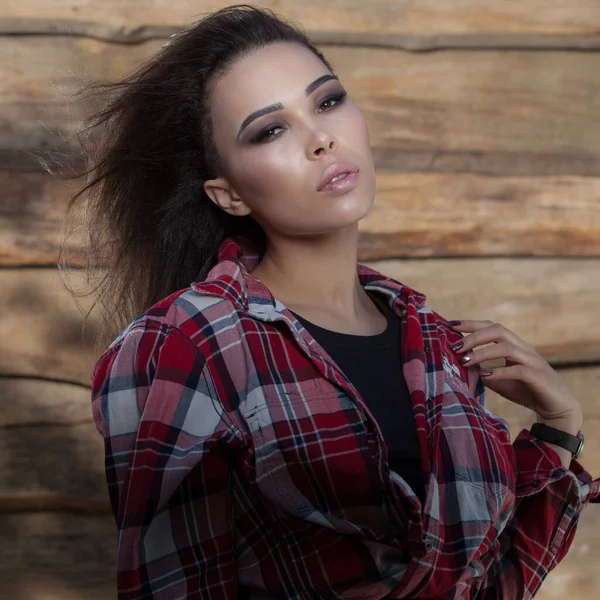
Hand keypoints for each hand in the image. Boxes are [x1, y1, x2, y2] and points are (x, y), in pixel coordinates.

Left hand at [449, 320, 582, 422]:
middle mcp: (524, 348)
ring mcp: (533, 361)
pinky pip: (518, 370)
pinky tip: (485, 376)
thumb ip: (483, 371)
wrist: (556, 409)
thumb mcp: (499, 380)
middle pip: (498, 330)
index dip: (472, 324)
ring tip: (465, 361)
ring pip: (507, 347)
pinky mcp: (539, 377)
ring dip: (483, 353)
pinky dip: (500, 372)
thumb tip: (459, 367)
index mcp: (514, 345)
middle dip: (474, 336)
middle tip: (455, 346)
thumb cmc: (526, 391)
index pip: (492, 327)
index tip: (450, 325)